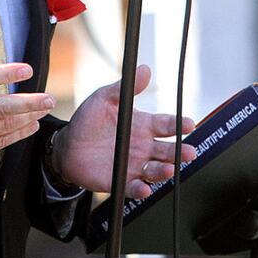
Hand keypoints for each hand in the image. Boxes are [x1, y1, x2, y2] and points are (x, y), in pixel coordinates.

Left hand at [50, 65, 197, 199]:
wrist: (68, 146)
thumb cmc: (89, 120)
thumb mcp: (105, 98)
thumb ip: (126, 88)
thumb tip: (144, 69)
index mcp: (143, 125)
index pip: (166, 125)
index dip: (179, 125)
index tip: (189, 124)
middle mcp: (143, 146)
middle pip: (167, 150)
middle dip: (180, 152)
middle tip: (189, 152)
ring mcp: (134, 164)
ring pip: (155, 170)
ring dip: (164, 171)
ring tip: (168, 169)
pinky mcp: (121, 180)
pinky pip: (134, 187)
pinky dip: (141, 189)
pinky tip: (145, 188)